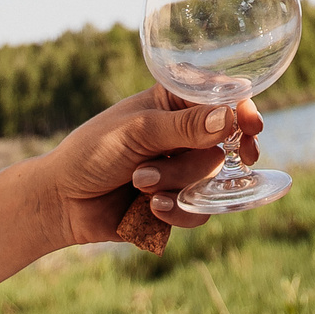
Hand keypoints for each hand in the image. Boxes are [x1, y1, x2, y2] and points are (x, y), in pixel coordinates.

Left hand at [37, 85, 263, 245]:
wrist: (62, 201)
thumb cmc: (91, 153)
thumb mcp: (137, 132)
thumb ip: (184, 127)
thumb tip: (229, 118)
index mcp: (174, 104)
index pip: (222, 101)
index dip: (243, 113)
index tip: (252, 128)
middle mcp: (183, 135)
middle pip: (220, 148)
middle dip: (190, 162)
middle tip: (162, 170)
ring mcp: (181, 171)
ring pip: (211, 181)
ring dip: (176, 185)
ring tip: (139, 184)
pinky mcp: (176, 203)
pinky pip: (200, 211)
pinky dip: (178, 212)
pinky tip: (150, 209)